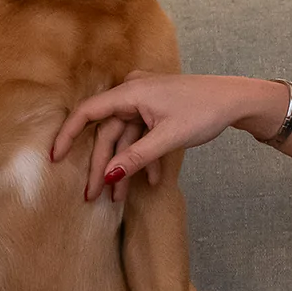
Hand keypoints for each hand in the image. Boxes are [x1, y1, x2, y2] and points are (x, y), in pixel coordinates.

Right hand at [51, 71, 282, 197]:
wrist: (236, 100)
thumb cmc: (204, 111)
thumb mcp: (168, 138)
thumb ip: (137, 157)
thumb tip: (108, 177)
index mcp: (131, 91)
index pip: (89, 113)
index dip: (69, 135)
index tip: (55, 157)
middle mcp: (133, 92)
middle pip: (108, 132)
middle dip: (102, 166)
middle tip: (92, 196)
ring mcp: (144, 100)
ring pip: (125, 138)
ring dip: (125, 167)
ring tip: (119, 199)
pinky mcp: (155, 109)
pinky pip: (141, 135)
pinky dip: (144, 156)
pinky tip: (153, 181)